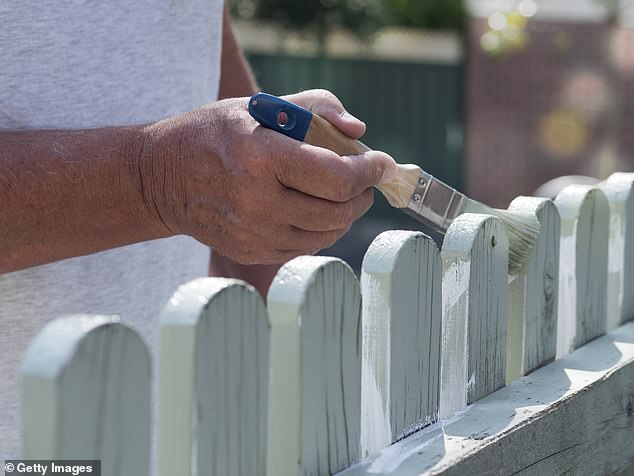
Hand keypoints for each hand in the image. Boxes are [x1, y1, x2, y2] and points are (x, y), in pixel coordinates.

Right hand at [139, 89, 396, 264]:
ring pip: (327, 234)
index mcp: (261, 157)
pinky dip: (322, 230)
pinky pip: (305, 247)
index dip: (369, 171)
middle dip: (363, 194)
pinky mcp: (252, 251)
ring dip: (346, 214)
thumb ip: (316, 107)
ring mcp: (254, 233)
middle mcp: (258, 202)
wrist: (162, 179)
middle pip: (338, 210)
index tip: (382, 163)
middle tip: (365, 178)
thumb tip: (359, 133)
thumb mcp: (260, 105)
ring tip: (343, 194)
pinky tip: (316, 210)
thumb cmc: (214, 134)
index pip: (336, 177)